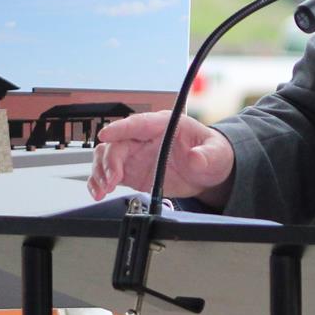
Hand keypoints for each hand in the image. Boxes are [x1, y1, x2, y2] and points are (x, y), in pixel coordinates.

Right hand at [88, 110, 233, 208]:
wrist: (209, 171)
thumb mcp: (216, 153)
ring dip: (100, 171)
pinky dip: (99, 181)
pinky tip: (98, 191)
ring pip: (107, 156)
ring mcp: (136, 154)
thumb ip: (206, 155)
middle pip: (117, 143)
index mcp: (164, 125)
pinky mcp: (132, 171)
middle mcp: (145, 138)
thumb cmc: (211, 153)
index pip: (138, 123)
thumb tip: (196, 158)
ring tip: (103, 189)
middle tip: (112, 180)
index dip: (121, 128)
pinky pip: (109, 173)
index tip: (106, 135)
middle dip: (110, 160)